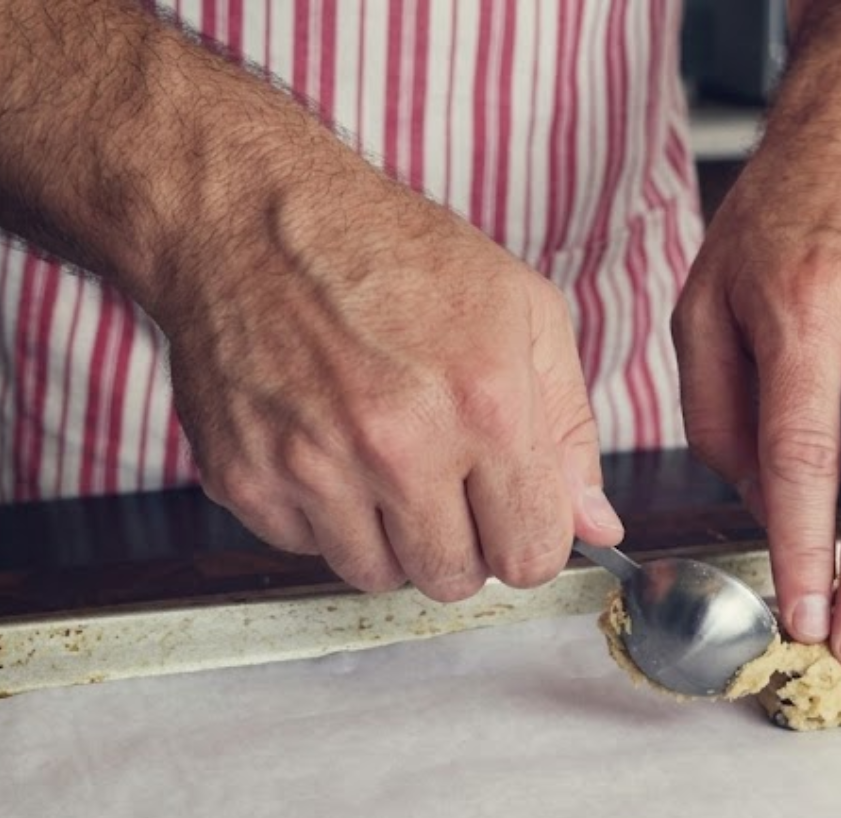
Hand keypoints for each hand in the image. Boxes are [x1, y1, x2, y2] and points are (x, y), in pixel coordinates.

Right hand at [156, 169, 622, 600]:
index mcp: (484, 403)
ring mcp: (314, 465)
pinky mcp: (245, 475)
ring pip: (375, 575)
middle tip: (443, 481)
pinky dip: (318, 514)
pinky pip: (302, 547)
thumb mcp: (522, 311)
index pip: (531, 555)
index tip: (511, 514)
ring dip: (387, 536)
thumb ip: (569, 429)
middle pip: (453, 578)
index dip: (529, 539)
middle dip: (461, 543)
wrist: (251, 215)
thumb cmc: (390, 252)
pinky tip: (324, 446)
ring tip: (381, 460)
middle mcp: (398, 444)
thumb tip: (595, 524)